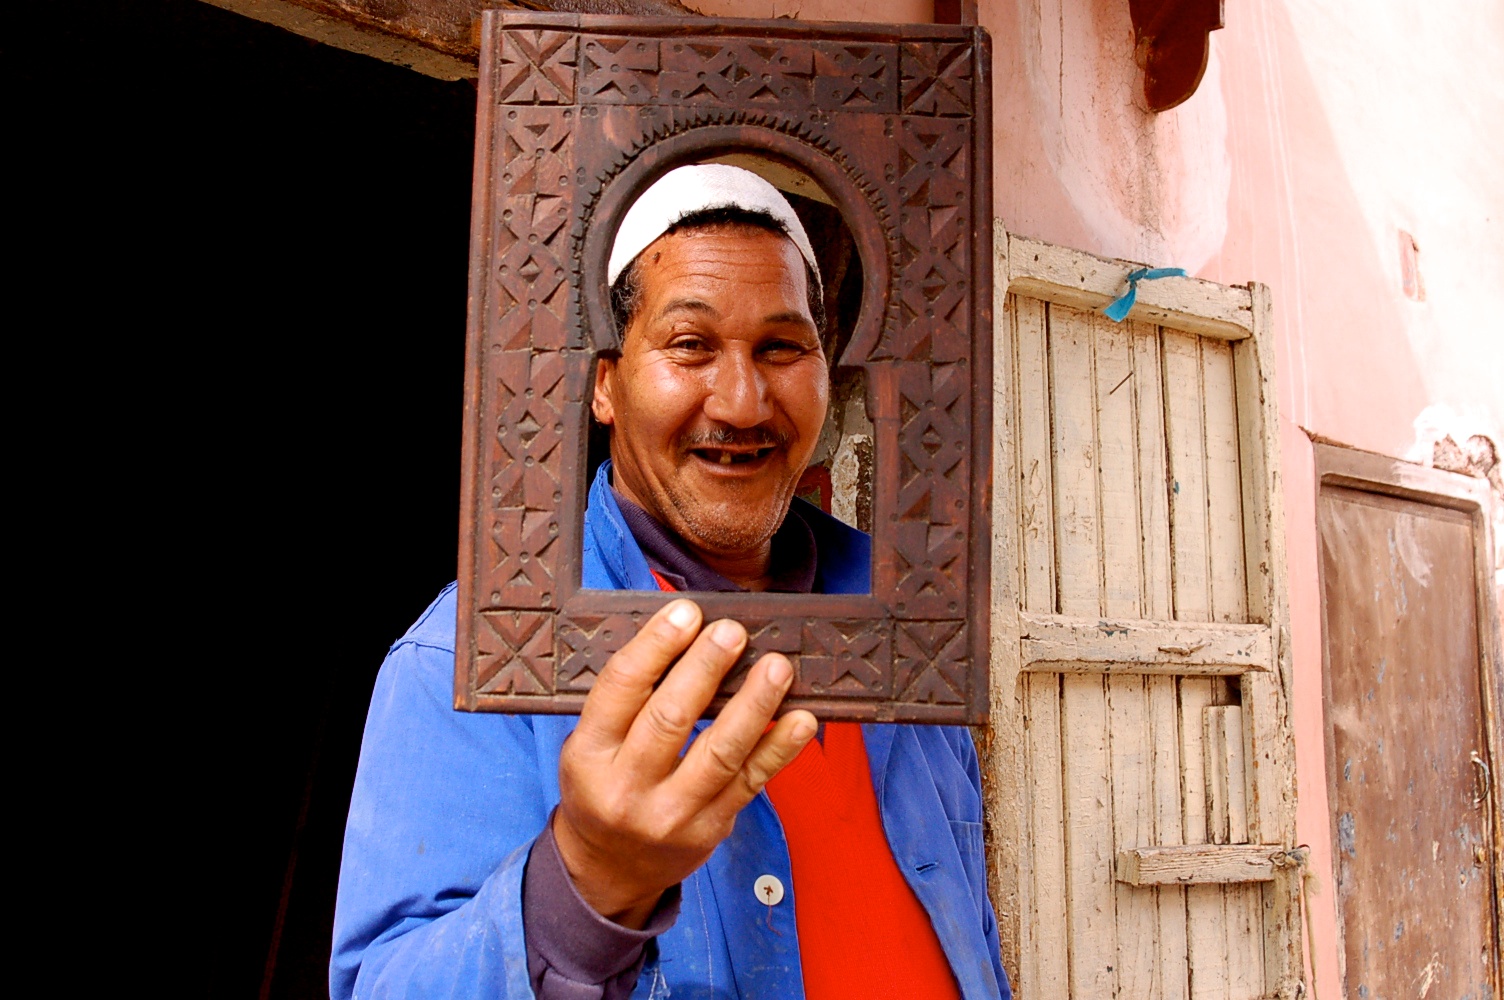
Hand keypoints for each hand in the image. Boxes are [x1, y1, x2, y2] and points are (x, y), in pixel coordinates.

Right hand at [553, 598, 816, 928]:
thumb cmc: (605, 786)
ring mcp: (671, 814)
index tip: (685, 612)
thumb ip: (628, 700)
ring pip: (720, 752)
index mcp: (588, 755)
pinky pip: (752, 782)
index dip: (655, 646)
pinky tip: (803, 719)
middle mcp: (626, 787)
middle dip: (705, 668)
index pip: (620, 689)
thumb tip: (685, 631)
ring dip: (754, 705)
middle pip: (670, 718)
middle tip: (733, 631)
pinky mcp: (711, 828)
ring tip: (777, 666)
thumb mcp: (592, 745)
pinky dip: (781, 748)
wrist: (611, 870)